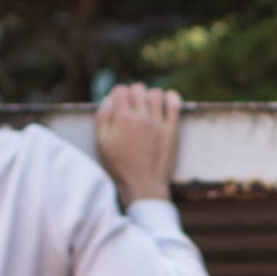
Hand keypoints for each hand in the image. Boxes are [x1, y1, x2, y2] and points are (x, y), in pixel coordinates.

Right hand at [96, 84, 182, 203]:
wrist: (143, 186)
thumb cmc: (120, 167)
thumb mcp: (101, 143)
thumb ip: (102, 117)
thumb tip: (109, 99)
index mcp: (122, 118)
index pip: (120, 90)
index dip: (118, 95)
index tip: (119, 105)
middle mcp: (141, 117)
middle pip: (137, 89)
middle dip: (133, 94)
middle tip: (133, 107)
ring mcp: (158, 123)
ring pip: (156, 93)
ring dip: (150, 96)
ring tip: (148, 107)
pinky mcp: (172, 130)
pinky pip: (175, 104)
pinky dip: (171, 98)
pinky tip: (166, 102)